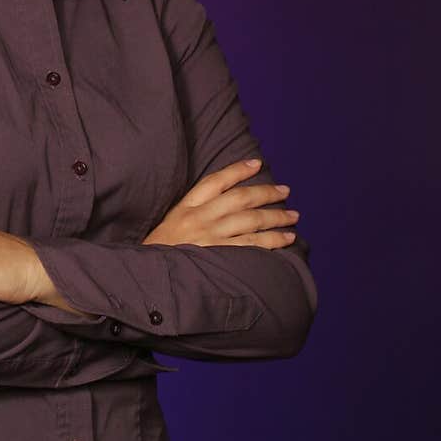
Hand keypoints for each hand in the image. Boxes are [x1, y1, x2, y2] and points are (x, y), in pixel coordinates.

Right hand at [142, 158, 298, 248]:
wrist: (146, 277)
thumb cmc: (160, 251)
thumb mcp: (171, 224)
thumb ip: (193, 211)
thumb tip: (224, 204)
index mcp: (186, 207)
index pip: (215, 181)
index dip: (237, 170)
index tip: (256, 164)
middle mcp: (199, 218)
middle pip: (240, 198)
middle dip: (266, 192)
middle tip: (285, 191)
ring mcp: (210, 237)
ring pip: (251, 220)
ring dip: (276, 216)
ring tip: (293, 216)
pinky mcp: (218, 256)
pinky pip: (252, 245)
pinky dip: (272, 240)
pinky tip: (287, 238)